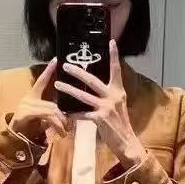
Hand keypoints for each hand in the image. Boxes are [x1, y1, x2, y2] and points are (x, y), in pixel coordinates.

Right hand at [11, 60, 67, 140]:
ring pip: (50, 111)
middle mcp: (28, 99)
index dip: (48, 71)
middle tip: (69, 126)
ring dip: (60, 122)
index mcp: (32, 97)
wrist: (11, 139)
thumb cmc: (26, 129)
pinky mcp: (23, 114)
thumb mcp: (40, 119)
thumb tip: (66, 116)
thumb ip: (50, 113)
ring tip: (64, 132)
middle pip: (52, 104)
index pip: (41, 81)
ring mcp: (24, 106)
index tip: (55, 60)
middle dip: (62, 116)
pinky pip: (43, 116)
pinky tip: (58, 132)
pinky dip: (53, 124)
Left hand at [55, 39, 145, 166]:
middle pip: (93, 80)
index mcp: (119, 91)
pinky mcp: (100, 119)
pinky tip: (63, 111)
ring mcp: (106, 107)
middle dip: (78, 72)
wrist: (126, 141)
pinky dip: (72, 113)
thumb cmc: (120, 123)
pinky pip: (82, 114)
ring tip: (58, 84)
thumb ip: (109, 95)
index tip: (111, 42)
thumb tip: (97, 86)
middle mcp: (113, 96)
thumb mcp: (118, 105)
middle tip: (66, 65)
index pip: (116, 70)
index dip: (114, 56)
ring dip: (69, 90)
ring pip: (83, 96)